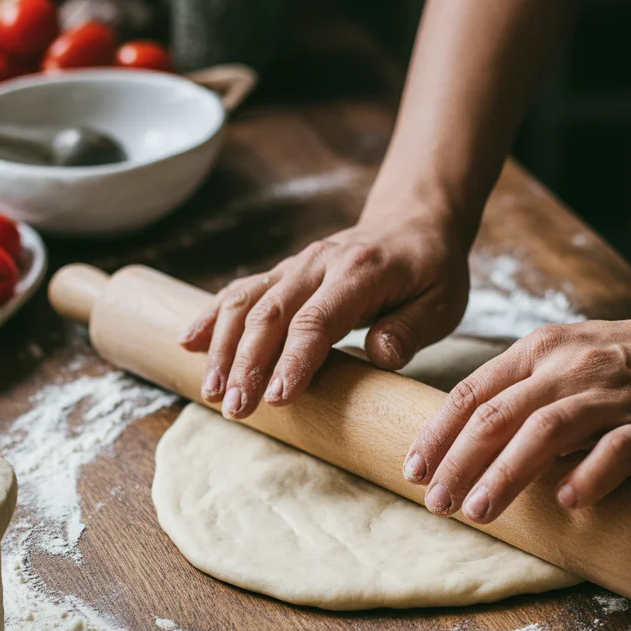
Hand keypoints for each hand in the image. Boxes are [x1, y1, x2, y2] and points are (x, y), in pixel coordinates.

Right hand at [180, 215, 470, 418]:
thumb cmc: (431, 270)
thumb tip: (380, 356)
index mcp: (360, 272)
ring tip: (211, 393)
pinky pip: (240, 290)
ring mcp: (296, 265)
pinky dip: (212, 316)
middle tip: (236, 409)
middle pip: (271, 313)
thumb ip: (411, 330)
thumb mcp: (442, 302)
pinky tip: (189, 344)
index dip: (294, 360)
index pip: (318, 319)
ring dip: (223, 347)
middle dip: (247, 363)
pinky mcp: (282, 272)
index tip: (276, 398)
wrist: (413, 221)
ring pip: (247, 301)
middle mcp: (320, 263)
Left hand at [403, 307, 630, 519]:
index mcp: (538, 350)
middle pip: (499, 415)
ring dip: (507, 474)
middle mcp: (569, 367)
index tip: (412, 472)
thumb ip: (520, 392)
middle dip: (460, 463)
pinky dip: (590, 474)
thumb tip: (465, 446)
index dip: (438, 434)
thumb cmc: (627, 363)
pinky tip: (567, 502)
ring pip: (547, 431)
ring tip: (479, 512)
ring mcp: (612, 394)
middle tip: (436, 504)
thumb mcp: (564, 358)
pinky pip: (618, 449)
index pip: (473, 393)